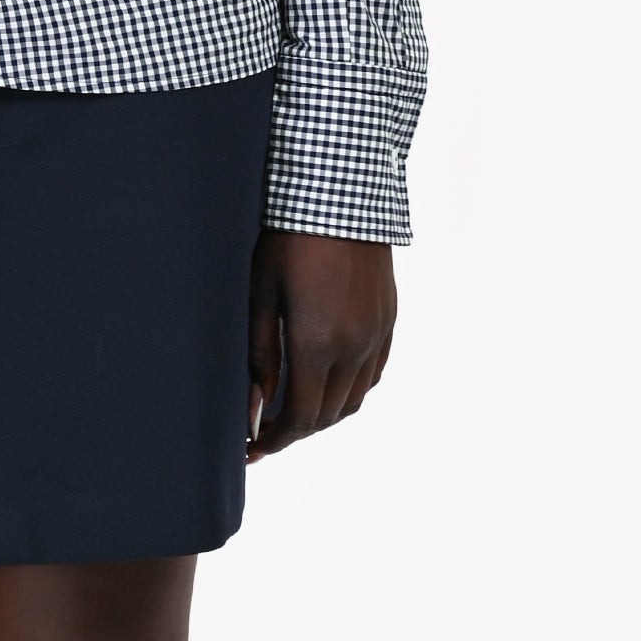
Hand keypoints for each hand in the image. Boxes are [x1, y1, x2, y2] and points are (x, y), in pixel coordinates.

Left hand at [246, 229, 394, 463]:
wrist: (341, 193)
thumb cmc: (288, 237)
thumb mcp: (261, 290)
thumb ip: (260, 352)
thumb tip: (255, 405)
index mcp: (319, 343)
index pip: (300, 417)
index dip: (275, 439)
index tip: (251, 447)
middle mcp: (355, 347)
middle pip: (327, 416)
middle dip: (295, 431)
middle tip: (264, 433)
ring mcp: (377, 334)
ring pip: (354, 400)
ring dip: (323, 416)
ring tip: (292, 413)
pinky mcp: (389, 319)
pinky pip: (372, 374)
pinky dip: (350, 391)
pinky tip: (327, 384)